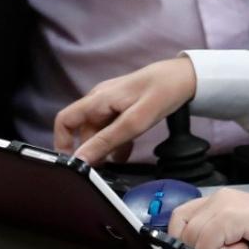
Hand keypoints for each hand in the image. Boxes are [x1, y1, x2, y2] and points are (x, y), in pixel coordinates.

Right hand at [54, 57, 196, 164]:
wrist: (186, 76)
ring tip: (114, 165)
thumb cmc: (162, 92)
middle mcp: (100, 99)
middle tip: (99, 171)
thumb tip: (81, 159)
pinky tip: (125, 154)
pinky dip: (115, 142)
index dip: (62, 143)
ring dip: (104, 148)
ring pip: (99, 131)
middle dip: (89, 150)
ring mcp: (112, 102)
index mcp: (97, 99)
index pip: (65, 120)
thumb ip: (106, 141)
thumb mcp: (134, 122)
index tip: (72, 164)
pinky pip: (112, 127)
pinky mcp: (124, 106)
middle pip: (83, 129)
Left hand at [169, 189, 248, 248]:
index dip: (179, 235)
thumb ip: (213, 226)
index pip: (179, 215)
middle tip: (224, 248)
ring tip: (238, 245)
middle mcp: (218, 197)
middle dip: (198, 245)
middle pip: (182, 228)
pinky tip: (244, 246)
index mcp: (217, 198)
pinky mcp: (231, 217)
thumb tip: (190, 242)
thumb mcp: (235, 225)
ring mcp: (223, 205)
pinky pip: (208, 244)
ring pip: (193, 238)